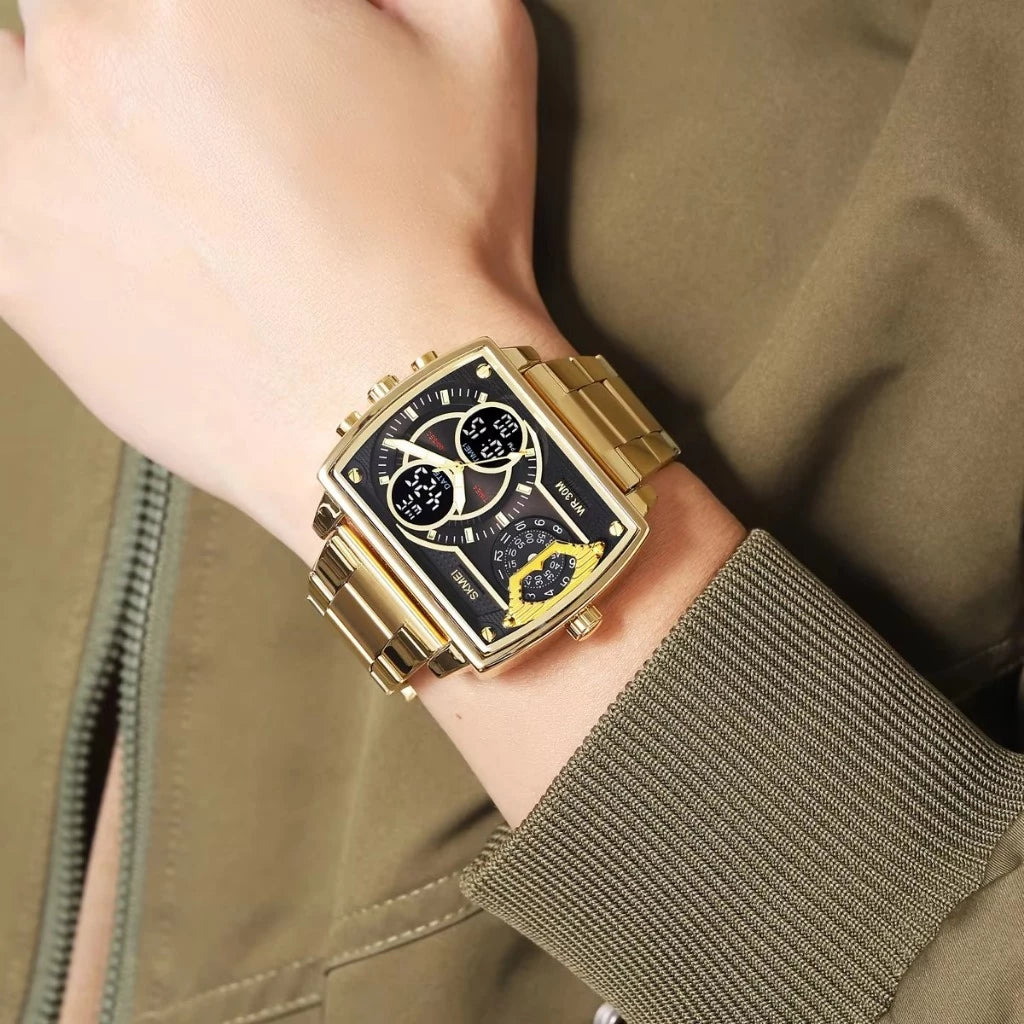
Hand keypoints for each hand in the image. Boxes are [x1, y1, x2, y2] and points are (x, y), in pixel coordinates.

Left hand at [0, 0, 557, 556]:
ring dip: (78, 90)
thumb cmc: (439, 250)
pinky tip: (108, 208)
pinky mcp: (12, 263)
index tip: (266, 54)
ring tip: (153, 146)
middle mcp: (93, 50)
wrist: (396, 411)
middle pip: (89, 8)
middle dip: (160, 41)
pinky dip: (39, 177)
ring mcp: (32, 158)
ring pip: (16, 69)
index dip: (248, 21)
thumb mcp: (482, 44)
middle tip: (233, 107)